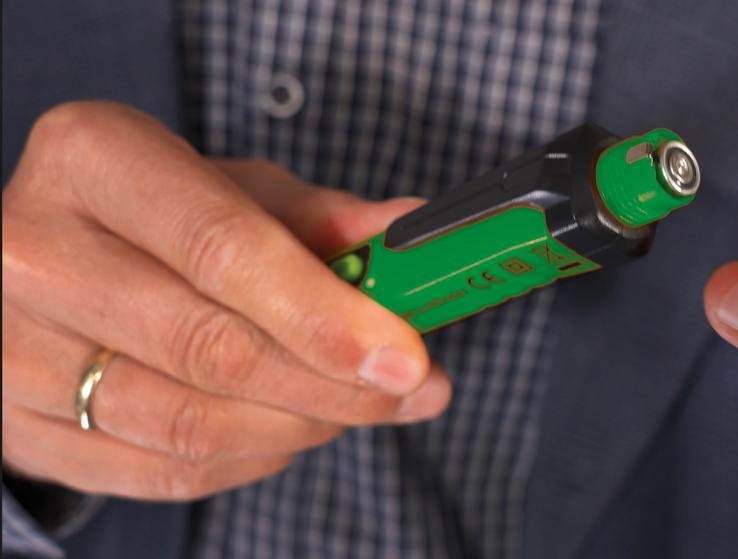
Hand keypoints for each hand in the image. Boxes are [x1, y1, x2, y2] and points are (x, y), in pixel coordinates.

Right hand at [2, 101, 450, 499]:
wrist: (47, 260)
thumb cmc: (157, 214)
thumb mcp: (234, 189)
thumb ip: (321, 217)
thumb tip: (408, 230)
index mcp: (93, 159)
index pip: (221, 248)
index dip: (323, 313)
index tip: (404, 356)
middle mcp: (33, 252)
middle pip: (209, 346)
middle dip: (333, 384)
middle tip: (408, 391)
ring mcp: (12, 349)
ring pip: (188, 423)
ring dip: (300, 426)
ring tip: (358, 407)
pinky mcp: (20, 424)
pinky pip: (160, 470)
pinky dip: (249, 459)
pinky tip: (291, 430)